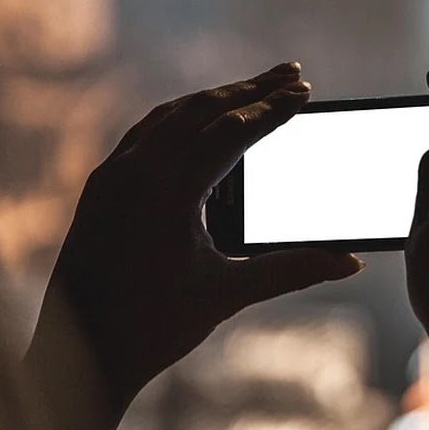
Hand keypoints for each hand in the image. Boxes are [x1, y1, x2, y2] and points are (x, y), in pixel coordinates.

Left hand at [35, 63, 363, 406]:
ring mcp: (111, 176)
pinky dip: (180, 119)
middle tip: (290, 73)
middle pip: (200, 110)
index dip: (272, 109)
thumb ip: (292, 270)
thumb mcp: (228, 294)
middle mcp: (133, 171)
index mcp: (167, 191)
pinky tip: (198, 124)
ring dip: (214, 99)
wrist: (78, 356)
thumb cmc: (151, 327)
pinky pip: (145, 135)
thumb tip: (350, 261)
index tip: (305, 92)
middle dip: (248, 89)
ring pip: (169, 116)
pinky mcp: (100, 189)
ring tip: (252, 90)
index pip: (230, 131)